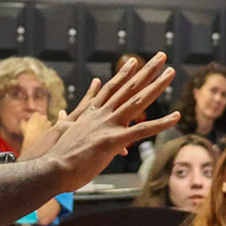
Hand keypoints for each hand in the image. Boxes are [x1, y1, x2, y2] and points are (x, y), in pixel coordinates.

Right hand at [39, 55, 179, 191]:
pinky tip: (176, 117)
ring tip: (171, 72)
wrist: (49, 168)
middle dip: (146, 71)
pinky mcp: (112, 140)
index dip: (124, 74)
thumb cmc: (56, 158)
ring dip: (156, 85)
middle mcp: (101, 115)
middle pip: (128, 87)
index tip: (134, 62)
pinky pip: (141, 130)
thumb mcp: (63, 137)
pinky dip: (160, 123)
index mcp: (91, 114)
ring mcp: (107, 125)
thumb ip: (70, 126)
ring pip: (137, 101)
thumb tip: (63, 117)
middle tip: (161, 56)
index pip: (111, 89)